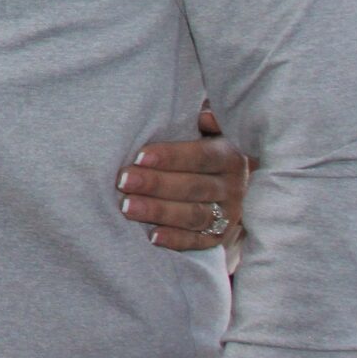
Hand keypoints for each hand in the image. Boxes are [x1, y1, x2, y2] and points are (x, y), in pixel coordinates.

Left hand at [118, 107, 251, 252]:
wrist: (228, 185)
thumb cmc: (202, 147)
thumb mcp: (210, 130)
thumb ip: (208, 120)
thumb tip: (205, 116)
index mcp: (230, 156)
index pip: (202, 156)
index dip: (172, 156)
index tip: (139, 156)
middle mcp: (234, 186)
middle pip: (194, 187)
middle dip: (156, 184)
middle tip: (122, 181)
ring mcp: (229, 214)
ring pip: (194, 215)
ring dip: (159, 211)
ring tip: (127, 207)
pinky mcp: (220, 237)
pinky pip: (198, 241)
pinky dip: (176, 240)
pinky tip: (152, 237)